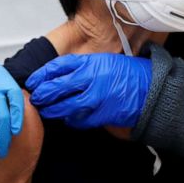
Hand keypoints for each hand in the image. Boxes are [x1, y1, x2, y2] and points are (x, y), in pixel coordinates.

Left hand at [25, 53, 151, 129]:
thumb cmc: (128, 74)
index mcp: (90, 63)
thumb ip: (82, 67)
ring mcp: (96, 97)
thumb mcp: (103, 62)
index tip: (32, 81)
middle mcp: (91, 78)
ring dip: (53, 110)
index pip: (57, 67)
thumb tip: (57, 75)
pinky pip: (80, 120)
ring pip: (64, 106)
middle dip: (42, 94)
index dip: (41, 75)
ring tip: (46, 111)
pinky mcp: (102, 114)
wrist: (151, 89)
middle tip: (35, 98)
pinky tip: (67, 118)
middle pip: (56, 87)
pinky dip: (71, 120)